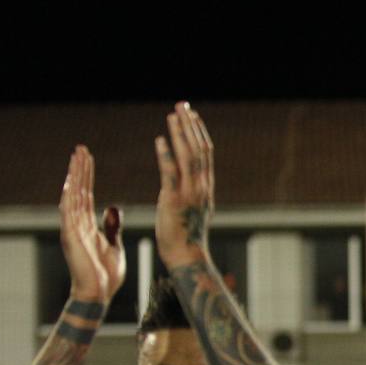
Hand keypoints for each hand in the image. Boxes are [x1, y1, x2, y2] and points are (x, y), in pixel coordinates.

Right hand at [59, 146, 125, 303]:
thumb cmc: (105, 274)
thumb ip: (112, 227)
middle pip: (77, 190)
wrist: (98, 295)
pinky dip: (70, 197)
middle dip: (79, 169)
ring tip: (78, 157)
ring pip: (72, 197)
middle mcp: (76, 224)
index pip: (86, 194)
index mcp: (86, 225)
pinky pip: (69, 214)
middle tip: (81, 149)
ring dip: (75, 177)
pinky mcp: (71, 238)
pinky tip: (72, 182)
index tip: (87, 158)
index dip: (86, 176)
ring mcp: (72, 230)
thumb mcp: (114, 245)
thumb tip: (113, 209)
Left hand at [154, 102, 213, 268]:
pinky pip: (170, 173)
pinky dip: (166, 155)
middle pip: (199, 149)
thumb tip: (191, 183)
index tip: (191, 115)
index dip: (198, 132)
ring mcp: (189, 194)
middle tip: (182, 106)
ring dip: (180, 134)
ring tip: (173, 115)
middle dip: (191, 126)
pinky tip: (160, 139)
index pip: (205, 154)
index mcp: (206, 188)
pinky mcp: (174, 201)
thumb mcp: (193, 210)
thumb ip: (193, 193)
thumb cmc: (186, 238)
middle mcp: (201, 187)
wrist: (187, 258)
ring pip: (188, 157)